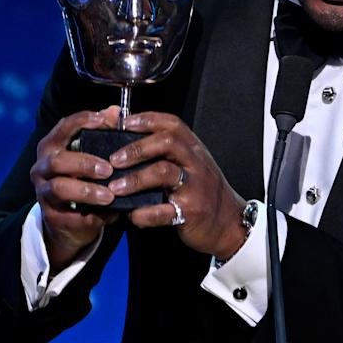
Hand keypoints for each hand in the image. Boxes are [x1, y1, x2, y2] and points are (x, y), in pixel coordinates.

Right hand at [31, 107, 120, 269]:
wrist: (69, 219)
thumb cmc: (83, 178)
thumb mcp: (90, 154)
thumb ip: (101, 133)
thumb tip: (114, 110)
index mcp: (51, 146)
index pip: (62, 127)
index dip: (82, 121)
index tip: (105, 120)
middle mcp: (42, 167)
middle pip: (58, 160)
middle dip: (85, 163)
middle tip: (109, 169)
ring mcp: (44, 192)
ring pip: (60, 188)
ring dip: (87, 190)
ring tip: (109, 196)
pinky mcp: (52, 216)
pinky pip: (71, 215)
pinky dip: (93, 214)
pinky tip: (111, 212)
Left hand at [109, 111, 247, 258]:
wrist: (229, 223)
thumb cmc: (202, 190)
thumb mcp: (188, 164)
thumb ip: (159, 148)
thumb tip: (121, 123)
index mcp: (194, 149)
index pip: (171, 124)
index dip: (146, 120)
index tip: (122, 123)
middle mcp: (196, 163)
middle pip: (167, 143)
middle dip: (136, 149)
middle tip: (113, 160)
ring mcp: (195, 187)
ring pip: (164, 172)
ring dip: (135, 179)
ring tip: (114, 188)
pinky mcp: (191, 212)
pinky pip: (163, 210)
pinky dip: (143, 213)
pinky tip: (132, 214)